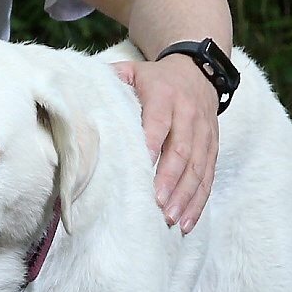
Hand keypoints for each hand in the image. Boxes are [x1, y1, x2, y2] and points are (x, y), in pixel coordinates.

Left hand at [112, 53, 219, 231]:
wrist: (198, 71)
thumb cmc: (156, 79)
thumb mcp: (132, 70)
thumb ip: (110, 82)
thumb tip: (78, 99)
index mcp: (164, 96)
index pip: (158, 122)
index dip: (151, 143)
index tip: (141, 167)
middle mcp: (187, 115)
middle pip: (181, 150)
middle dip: (170, 179)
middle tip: (158, 203)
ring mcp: (203, 133)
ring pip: (198, 167)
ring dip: (185, 195)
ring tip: (172, 218)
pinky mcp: (212, 147)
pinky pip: (208, 176)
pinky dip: (199, 200)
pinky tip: (188, 220)